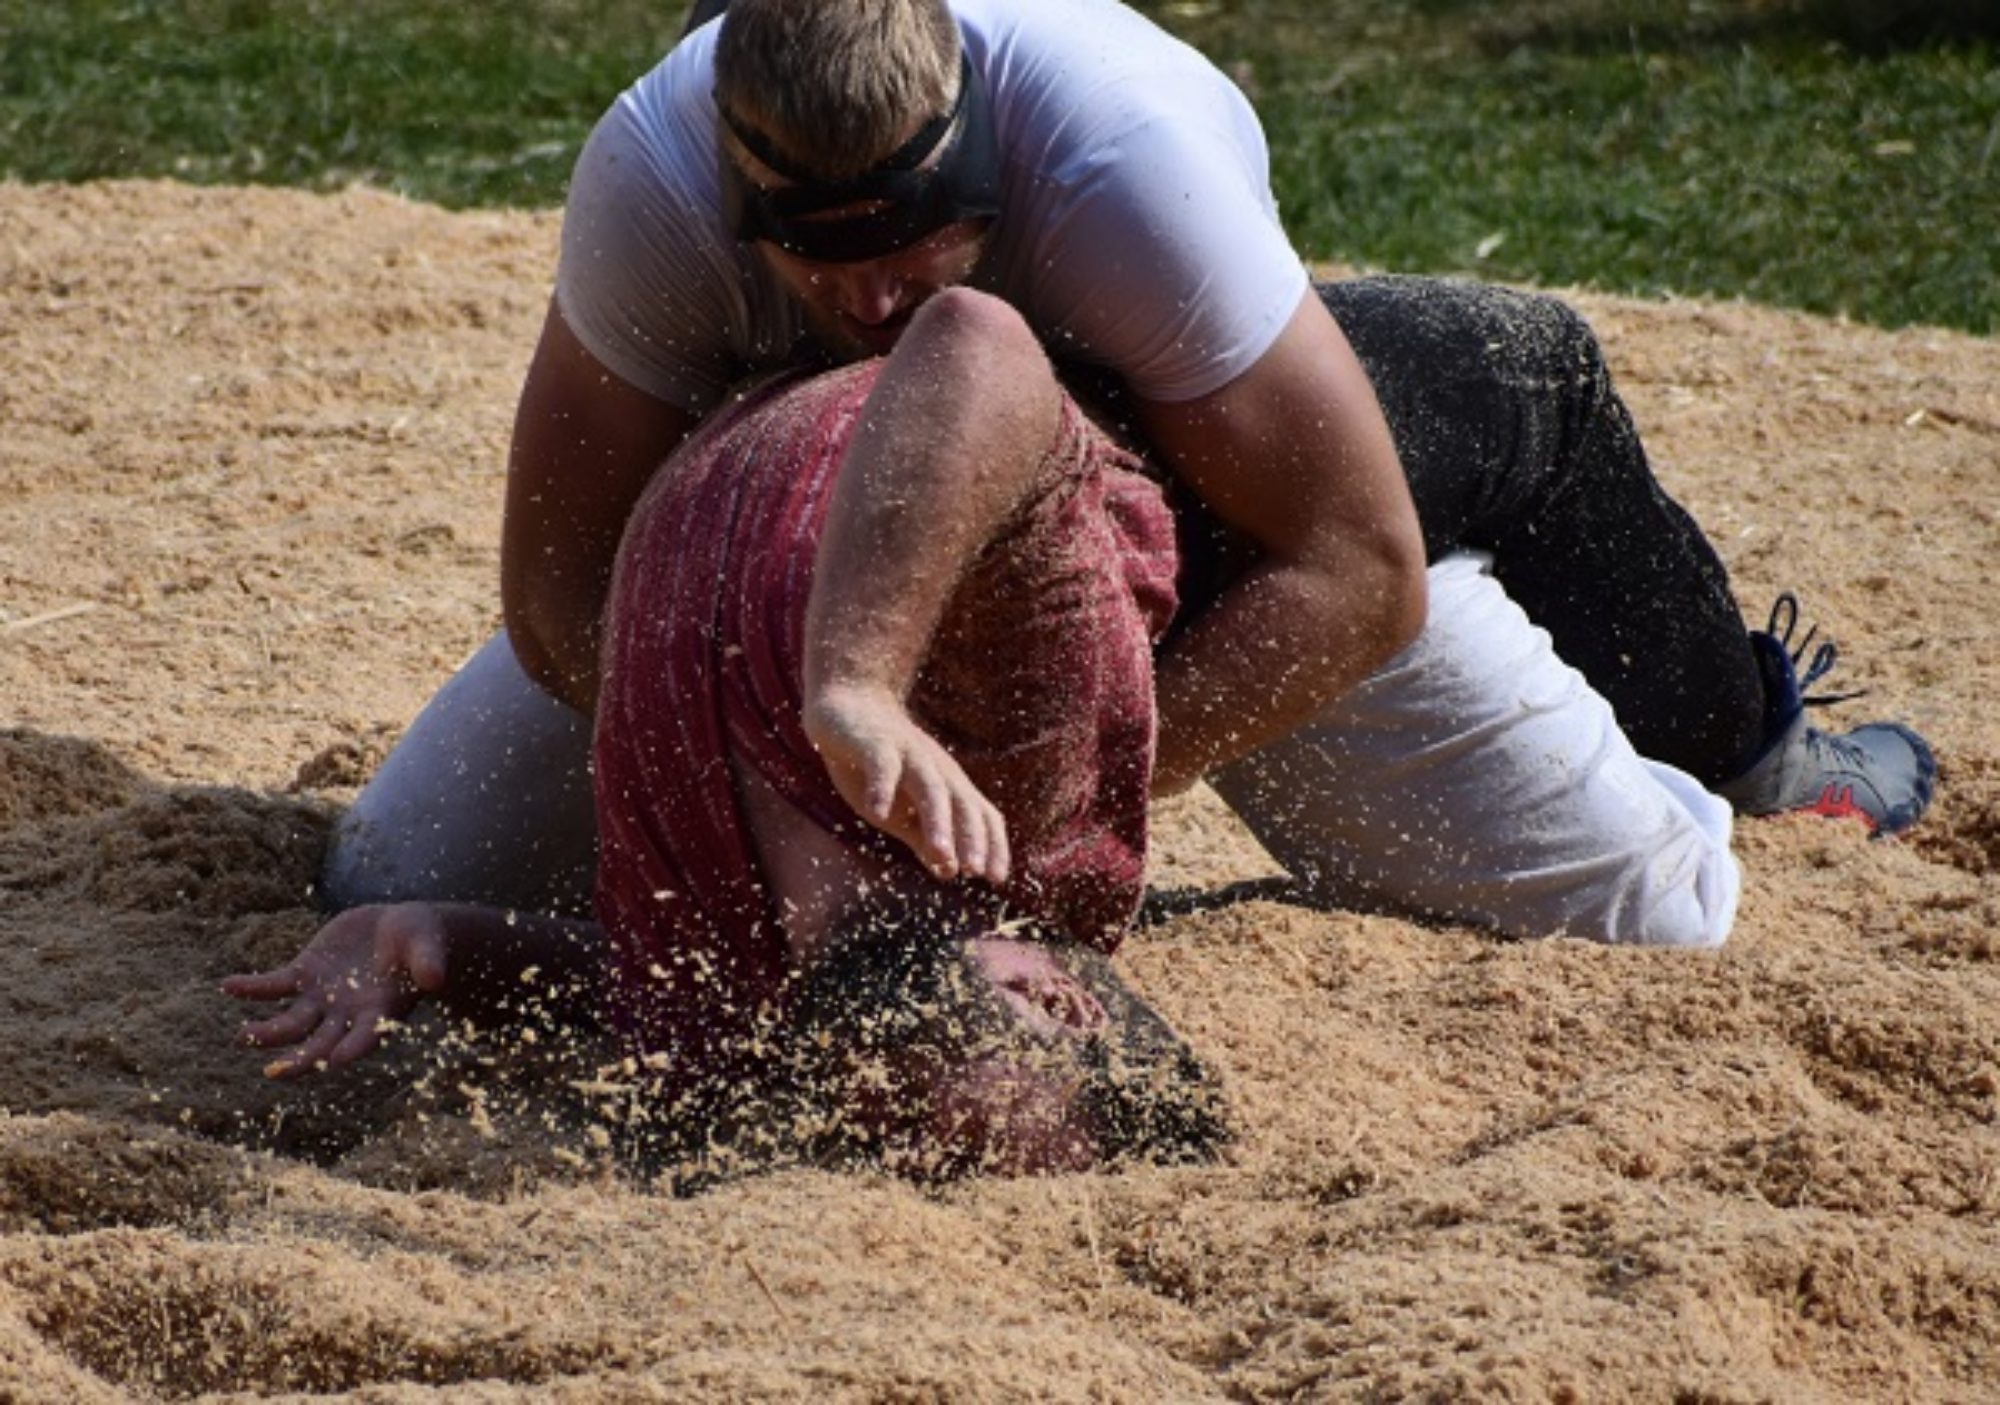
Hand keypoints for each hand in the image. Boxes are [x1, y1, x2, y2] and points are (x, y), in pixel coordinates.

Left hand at [221, 902, 450, 1077]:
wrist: (400, 926)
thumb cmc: (422, 939)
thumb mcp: (428, 947)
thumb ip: (428, 963)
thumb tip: (436, 978)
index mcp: (380, 1014)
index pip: (365, 1039)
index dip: (352, 1049)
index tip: (336, 1061)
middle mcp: (346, 1014)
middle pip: (320, 1044)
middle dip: (300, 1059)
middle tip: (277, 1072)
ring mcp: (322, 997)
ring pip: (290, 1023)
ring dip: (267, 1032)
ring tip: (244, 1035)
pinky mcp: (304, 974)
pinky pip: (273, 986)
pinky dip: (251, 988)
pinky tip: (228, 986)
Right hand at [803, 681, 1010, 884]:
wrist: (848, 709)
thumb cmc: (881, 764)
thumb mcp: (904, 809)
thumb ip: (924, 838)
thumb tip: (949, 871)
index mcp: (949, 787)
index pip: (982, 815)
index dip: (992, 844)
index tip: (995, 878)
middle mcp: (937, 771)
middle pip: (961, 804)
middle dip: (970, 838)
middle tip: (974, 871)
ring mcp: (908, 755)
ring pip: (930, 788)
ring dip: (937, 821)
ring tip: (940, 853)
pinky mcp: (875, 744)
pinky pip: (882, 766)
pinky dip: (882, 787)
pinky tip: (877, 812)